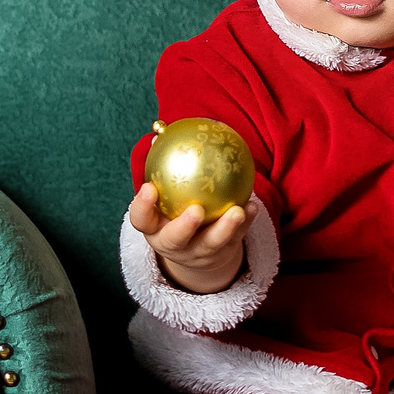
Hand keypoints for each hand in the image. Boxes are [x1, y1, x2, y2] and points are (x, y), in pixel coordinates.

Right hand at [129, 183, 247, 293]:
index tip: (149, 188)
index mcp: (154, 230)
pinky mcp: (223, 254)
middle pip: (176, 240)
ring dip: (225, 228)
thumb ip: (164, 177)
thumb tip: (163, 139)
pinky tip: (252, 207)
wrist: (195, 251)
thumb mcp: (163, 202)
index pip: (142, 220)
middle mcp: (175, 245)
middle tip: (196, 210)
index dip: (143, 207)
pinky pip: (236, 238)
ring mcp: (200, 253)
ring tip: (237, 211)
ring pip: (211, 244)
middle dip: (184, 227)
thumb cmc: (174, 216)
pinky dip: (246, 224)